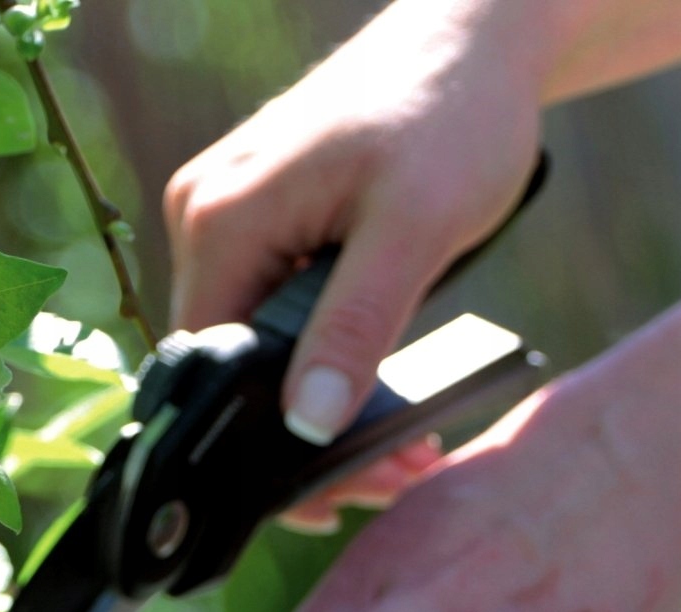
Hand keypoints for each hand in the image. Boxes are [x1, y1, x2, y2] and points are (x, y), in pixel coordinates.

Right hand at [162, 0, 546, 448]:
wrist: (477, 37)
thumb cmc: (452, 113)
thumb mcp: (415, 230)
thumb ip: (357, 326)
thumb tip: (307, 423)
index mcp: (220, 220)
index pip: (211, 372)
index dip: (267, 448)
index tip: (340, 496)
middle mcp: (204, 218)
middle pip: (232, 370)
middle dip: (311, 438)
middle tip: (399, 478)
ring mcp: (229, 217)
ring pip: (259, 349)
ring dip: (325, 405)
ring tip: (408, 449)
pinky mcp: (265, 221)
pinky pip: (278, 313)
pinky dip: (328, 357)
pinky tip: (383, 387)